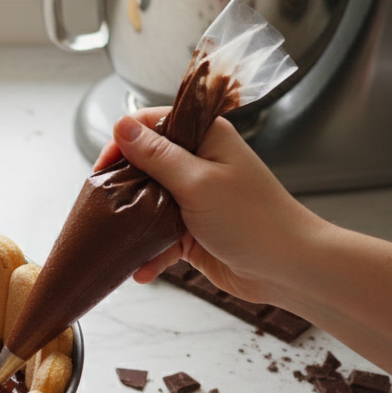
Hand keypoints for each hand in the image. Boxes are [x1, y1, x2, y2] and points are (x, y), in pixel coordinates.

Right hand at [93, 108, 327, 306]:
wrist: (286, 268)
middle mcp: (198, 164)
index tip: (104, 166)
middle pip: (144, 164)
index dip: (124, 141)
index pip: (153, 124)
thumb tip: (122, 126)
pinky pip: (159, 238)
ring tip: (117, 237)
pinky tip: (140, 267)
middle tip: (105, 204)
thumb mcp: (197, 182)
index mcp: (205, 138)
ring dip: (133, 223)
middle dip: (123, 186)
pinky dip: (149, 253)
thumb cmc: (254, 220)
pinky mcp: (191, 232)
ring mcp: (194, 199)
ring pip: (147, 203)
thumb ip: (157, 155)